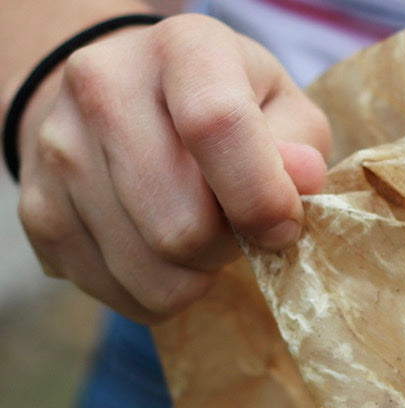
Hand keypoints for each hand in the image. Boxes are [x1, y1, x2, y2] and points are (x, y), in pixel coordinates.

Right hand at [14, 13, 329, 321]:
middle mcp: (103, 87)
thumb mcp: (282, 110)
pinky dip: (158, 292)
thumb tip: (300, 180)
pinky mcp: (37, 210)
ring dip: (196, 277)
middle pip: (182, 225)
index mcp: (183, 49)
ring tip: (201, 240)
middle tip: (236, 230)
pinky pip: (119, 294)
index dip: (260, 197)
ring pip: (152, 274)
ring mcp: (58, 150)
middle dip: (229, 248)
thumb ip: (300, 147)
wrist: (119, 100)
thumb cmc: (225, 109)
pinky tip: (162, 254)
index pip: (216, 125)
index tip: (282, 227)